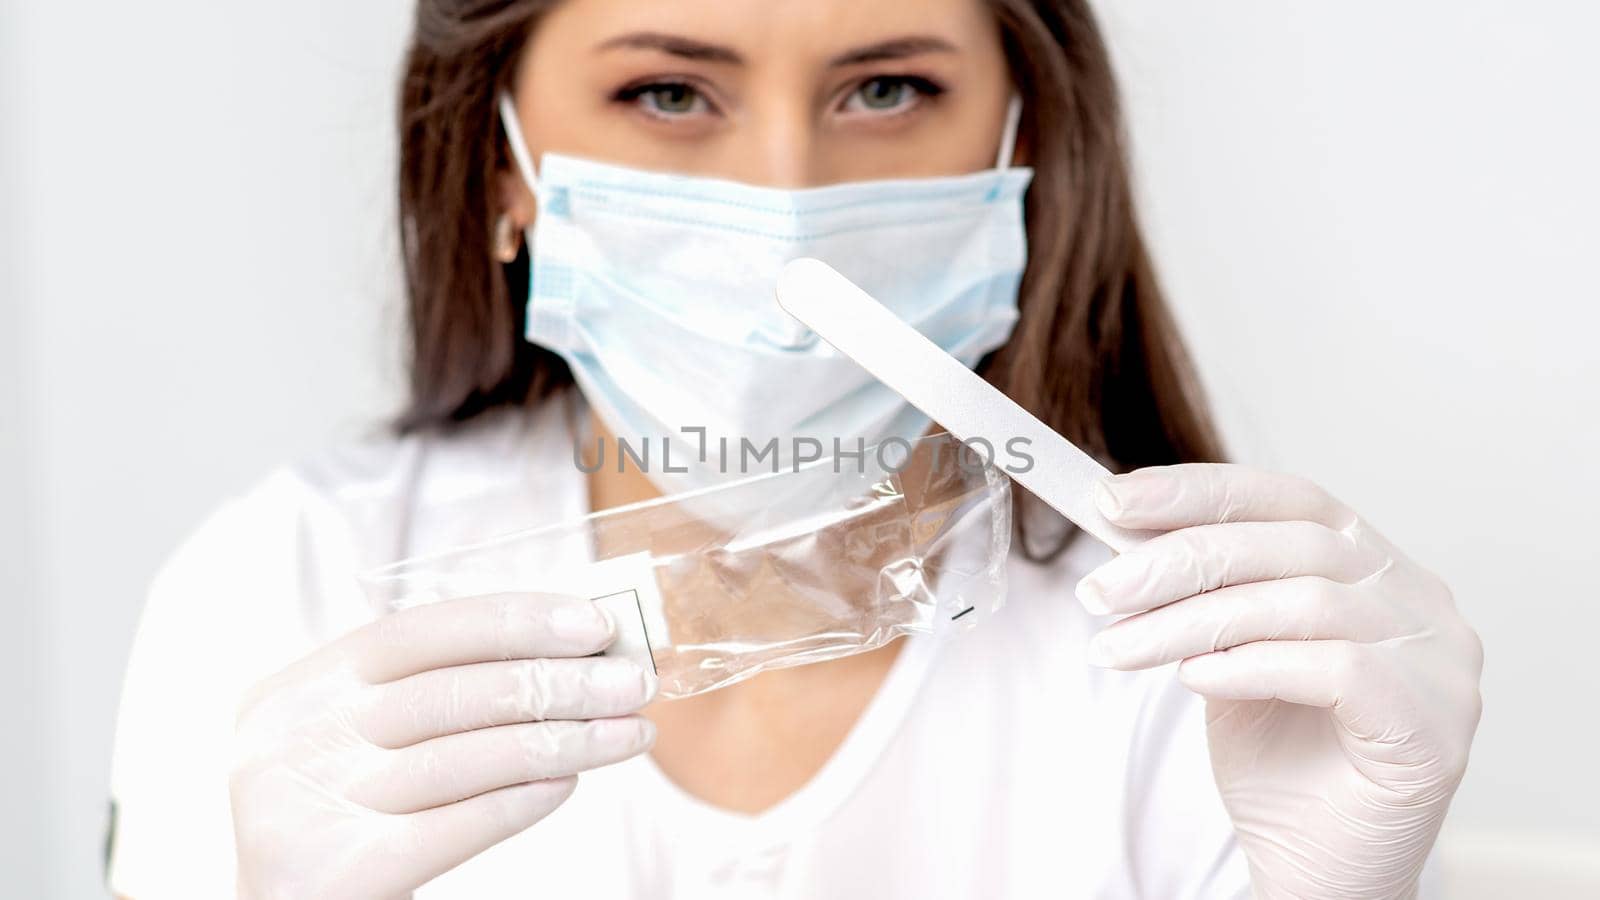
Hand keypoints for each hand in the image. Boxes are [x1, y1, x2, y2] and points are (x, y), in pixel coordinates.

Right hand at [230, 593, 656, 899]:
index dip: (513, 620)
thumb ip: (432, 695)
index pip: (420, 631)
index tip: (595, 622)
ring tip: (630, 733)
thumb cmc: (338, 813)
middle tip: (635, 681)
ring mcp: (313, 804)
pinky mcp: (343, 872)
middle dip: (558, 681)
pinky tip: (570, 781)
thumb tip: (564, 654)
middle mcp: (296, 737)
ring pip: (465, 757)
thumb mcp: (353, 739)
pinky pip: (457, 824)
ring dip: (564, 738)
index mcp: (299, 688)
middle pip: (452, 694)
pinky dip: (523, 796)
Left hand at [1076, 464, 1482, 898]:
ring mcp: (1440, 660)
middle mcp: (1418, 598)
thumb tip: (1119, 524)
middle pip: (1290, 544)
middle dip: (1179, 560)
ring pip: (1305, 602)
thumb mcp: (1222, 651)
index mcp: (1372, 564)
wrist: (1314, 867)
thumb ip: (1198, 591)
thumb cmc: (1276, 758)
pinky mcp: (1435, 724)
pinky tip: (1193, 679)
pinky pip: (1339, 669)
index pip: (1286, 497)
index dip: (1197, 491)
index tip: (1111, 498)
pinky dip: (1252, 666)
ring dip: (1194, 620)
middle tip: (1100, 590)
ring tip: (1121, 646)